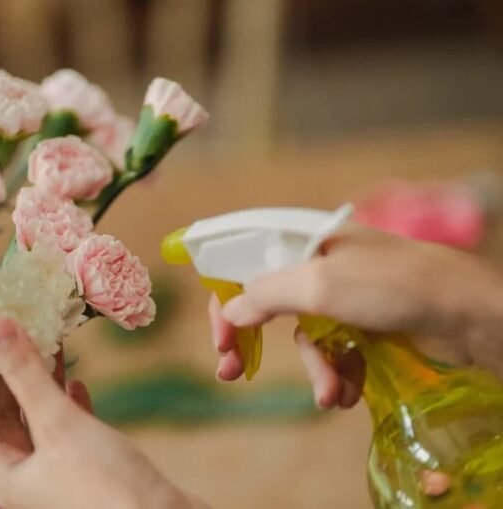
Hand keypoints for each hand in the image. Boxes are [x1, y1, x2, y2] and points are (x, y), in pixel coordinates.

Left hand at [0, 318, 206, 508]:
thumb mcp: (58, 424)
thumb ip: (26, 375)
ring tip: (45, 347)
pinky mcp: (86, 469)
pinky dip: (67, 404)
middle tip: (8, 337)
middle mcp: (24, 475)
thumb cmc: (103, 483)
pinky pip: (66, 431)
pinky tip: (77, 384)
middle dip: (4, 378)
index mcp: (3, 472)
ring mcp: (55, 473)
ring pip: (36, 420)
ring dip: (39, 385)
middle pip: (1, 419)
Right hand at [210, 227, 502, 407]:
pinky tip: (348, 393)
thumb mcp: (319, 285)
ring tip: (330, 395)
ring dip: (315, 369)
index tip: (220, 338)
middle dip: (253, 342)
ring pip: (307, 336)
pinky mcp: (368, 324)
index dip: (226, 298)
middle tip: (231, 372)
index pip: (245, 263)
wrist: (469, 314)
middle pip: (268, 303)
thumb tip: (230, 312)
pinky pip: (336, 352)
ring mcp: (345, 296)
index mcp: (304, 242)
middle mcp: (320, 265)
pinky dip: (339, 374)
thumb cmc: (391, 286)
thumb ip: (265, 295)